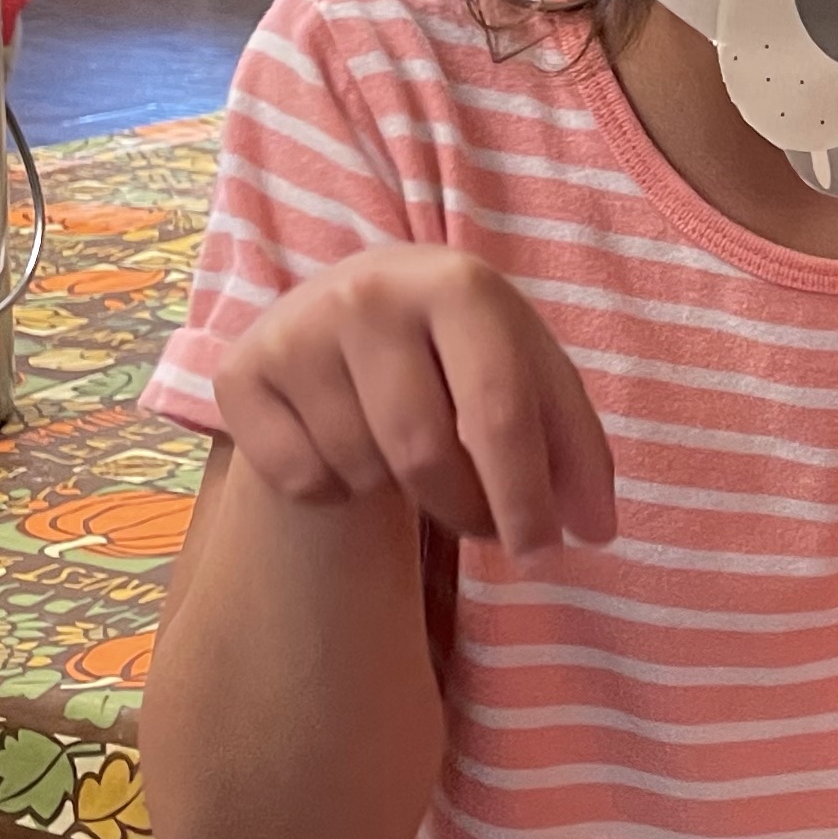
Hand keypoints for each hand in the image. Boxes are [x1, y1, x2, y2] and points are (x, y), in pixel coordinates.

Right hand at [211, 245, 616, 554]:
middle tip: (484, 524)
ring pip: (361, 470)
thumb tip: (596, 532)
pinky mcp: (241, 371)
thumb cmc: (468, 353)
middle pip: (425, 453)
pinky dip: (334, 491)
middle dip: (467, 510)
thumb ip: (574, 449)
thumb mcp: (531, 375)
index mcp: (460, 284)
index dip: (524, 497)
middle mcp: (370, 293)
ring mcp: (297, 328)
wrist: (362, 305)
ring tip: (409, 457)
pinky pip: (299, 479)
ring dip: (398, 496)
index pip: (498, 413)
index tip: (543, 554)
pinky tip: (347, 447)